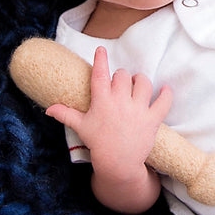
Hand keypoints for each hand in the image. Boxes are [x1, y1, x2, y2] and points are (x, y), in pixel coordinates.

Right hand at [45, 47, 172, 179]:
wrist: (118, 164)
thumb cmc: (98, 144)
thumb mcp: (81, 127)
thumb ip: (65, 114)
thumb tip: (48, 109)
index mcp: (102, 101)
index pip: (100, 75)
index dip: (101, 60)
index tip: (101, 50)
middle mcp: (120, 102)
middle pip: (123, 76)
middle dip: (121, 77)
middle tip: (120, 84)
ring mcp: (137, 110)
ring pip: (143, 83)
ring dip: (140, 80)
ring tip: (137, 84)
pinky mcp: (152, 119)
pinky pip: (163, 101)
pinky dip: (166, 94)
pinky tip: (165, 90)